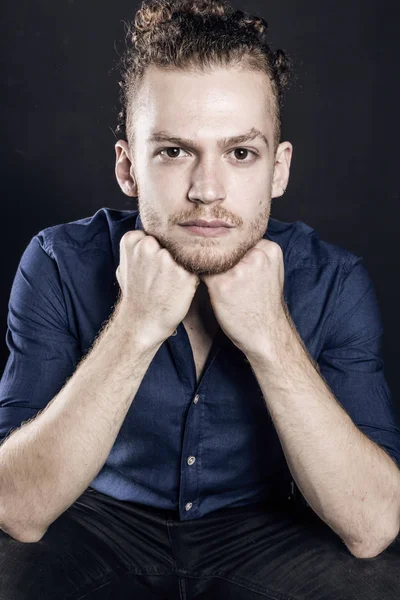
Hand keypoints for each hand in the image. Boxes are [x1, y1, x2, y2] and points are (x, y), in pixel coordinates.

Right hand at [115, 231, 199, 348]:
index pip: (157, 233)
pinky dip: (191, 278)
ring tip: (170, 283)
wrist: (141, 322)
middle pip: (172, 242)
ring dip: (183, 266)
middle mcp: (149, 246)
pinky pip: (195, 268)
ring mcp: (167, 259)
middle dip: (172, 256)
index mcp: (132, 239)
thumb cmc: (135, 294)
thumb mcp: (124, 265)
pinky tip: (180, 289)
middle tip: (162, 276)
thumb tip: (148, 235)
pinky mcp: (185, 274)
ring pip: (184, 254)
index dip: (158, 250)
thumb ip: (136, 246)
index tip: (151, 267)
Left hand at [199, 239, 288, 357]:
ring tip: (217, 282)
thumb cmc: (264, 305)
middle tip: (220, 271)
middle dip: (219, 256)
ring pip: (212, 257)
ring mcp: (238, 269)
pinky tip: (210, 288)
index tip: (226, 258)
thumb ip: (254, 255)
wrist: (267, 333)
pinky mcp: (222, 284)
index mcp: (269, 249)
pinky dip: (201, 277)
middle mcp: (256, 255)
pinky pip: (202, 272)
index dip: (230, 248)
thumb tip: (228, 243)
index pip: (239, 239)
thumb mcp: (270, 272)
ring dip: (208, 266)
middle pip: (225, 246)